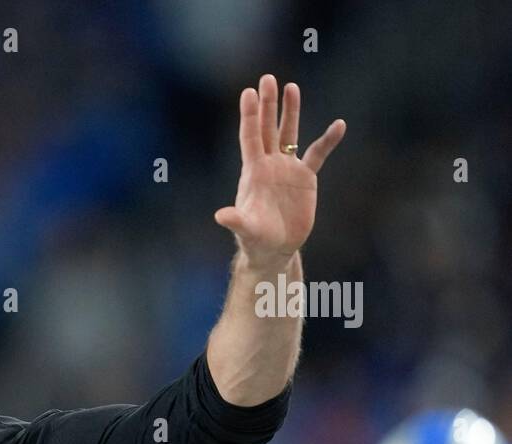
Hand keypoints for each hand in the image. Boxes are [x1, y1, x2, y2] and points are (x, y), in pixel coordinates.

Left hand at [214, 75, 345, 271]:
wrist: (275, 247)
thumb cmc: (256, 240)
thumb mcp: (246, 230)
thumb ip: (236, 221)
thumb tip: (221, 216)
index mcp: (253, 173)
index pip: (251, 138)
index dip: (250, 116)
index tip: (248, 92)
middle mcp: (269, 165)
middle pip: (268, 128)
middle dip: (268, 105)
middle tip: (267, 78)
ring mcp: (287, 168)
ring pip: (289, 134)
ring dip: (291, 112)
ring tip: (291, 87)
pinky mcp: (305, 177)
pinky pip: (318, 153)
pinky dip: (328, 140)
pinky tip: (339, 124)